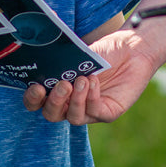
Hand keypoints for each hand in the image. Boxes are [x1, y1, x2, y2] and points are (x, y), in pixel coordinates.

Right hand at [22, 28, 161, 124]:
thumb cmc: (104, 52)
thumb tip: (42, 62)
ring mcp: (89, 111)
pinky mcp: (108, 113)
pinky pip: (95, 112)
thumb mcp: (78, 56)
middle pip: (52, 115)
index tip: (37, 86)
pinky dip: (92, 97)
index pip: (38, 103)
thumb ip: (61, 64)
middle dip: (54, 101)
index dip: (33, 99)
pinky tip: (94, 81)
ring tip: (82, 80)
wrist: (133, 48)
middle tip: (62, 85)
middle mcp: (72, 103)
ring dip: (75, 100)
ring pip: (73, 117)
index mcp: (59, 90)